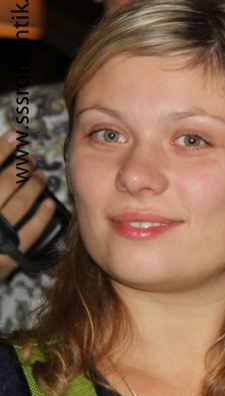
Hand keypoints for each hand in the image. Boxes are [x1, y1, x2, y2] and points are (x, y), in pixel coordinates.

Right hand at [0, 131, 55, 280]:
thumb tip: (4, 158)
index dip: (2, 150)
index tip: (13, 137)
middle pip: (4, 183)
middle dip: (21, 167)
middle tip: (30, 160)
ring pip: (19, 204)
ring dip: (34, 187)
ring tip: (40, 177)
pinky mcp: (6, 258)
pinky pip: (30, 233)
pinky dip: (42, 216)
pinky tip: (49, 204)